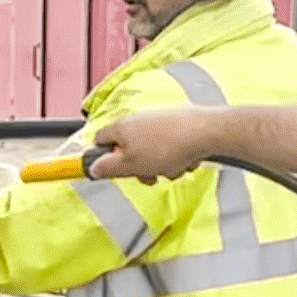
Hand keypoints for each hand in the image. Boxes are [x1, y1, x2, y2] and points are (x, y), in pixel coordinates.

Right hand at [85, 109, 215, 182]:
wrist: (203, 133)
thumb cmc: (167, 147)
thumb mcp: (131, 165)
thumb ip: (108, 168)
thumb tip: (93, 169)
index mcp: (121, 128)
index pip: (101, 141)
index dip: (104, 157)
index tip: (111, 169)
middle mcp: (137, 120)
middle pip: (128, 149)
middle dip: (138, 167)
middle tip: (148, 176)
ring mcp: (157, 121)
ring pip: (150, 150)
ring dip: (158, 165)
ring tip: (170, 168)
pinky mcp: (174, 124)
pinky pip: (168, 146)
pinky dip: (173, 156)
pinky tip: (182, 161)